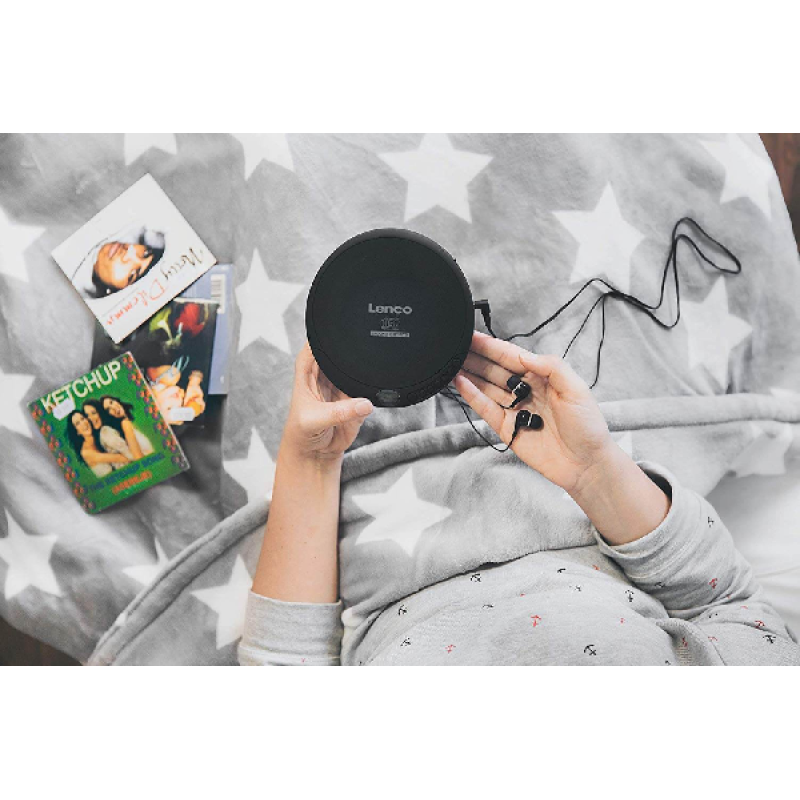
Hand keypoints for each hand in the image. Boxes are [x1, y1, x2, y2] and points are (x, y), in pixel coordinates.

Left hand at [282, 339, 373, 461]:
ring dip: (362, 371)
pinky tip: (371, 392)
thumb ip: (339, 413)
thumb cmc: (302, 432)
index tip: (339, 334)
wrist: (316, 454)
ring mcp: (341, 386)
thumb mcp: (314, 421)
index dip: (325, 336)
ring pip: (355, 369)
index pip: (315, 344)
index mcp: (307, 371)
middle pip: (339, 352)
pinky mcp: (356, 400)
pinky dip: (371, 390)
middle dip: (349, 350)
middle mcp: (325, 374)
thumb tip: (364, 405)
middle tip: (362, 349)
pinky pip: (367, 390)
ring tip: (366, 377)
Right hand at [453, 330, 614, 494]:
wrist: (586, 463)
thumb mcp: (576, 389)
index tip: (472, 335)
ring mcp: (514, 409)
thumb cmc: (587, 426)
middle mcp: (526, 390)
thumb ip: (550, 366)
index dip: (491, 346)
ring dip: (469, 373)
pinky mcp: (506, 428)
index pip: (511, 356)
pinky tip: (460, 382)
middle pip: (494, 369)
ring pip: (486, 386)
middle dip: (475, 357)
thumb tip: (523, 354)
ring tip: (450, 361)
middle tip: (453, 345)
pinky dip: (472, 395)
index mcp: (542, 376)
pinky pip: (486, 408)